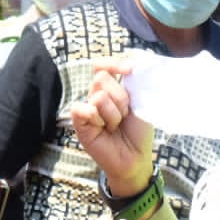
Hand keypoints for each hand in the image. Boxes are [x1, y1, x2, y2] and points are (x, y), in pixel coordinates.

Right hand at [69, 61, 154, 197]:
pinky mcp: (79, 122)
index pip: (104, 65)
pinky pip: (83, 109)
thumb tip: (133, 62)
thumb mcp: (141, 102)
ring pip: (98, 96)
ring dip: (113, 114)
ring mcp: (87, 108)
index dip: (114, 63)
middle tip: (124, 116)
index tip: (130, 70)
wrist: (135, 157)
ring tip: (115, 126)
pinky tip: (102, 129)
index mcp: (112, 87)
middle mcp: (97, 95)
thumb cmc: (138, 131)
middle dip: (120, 98)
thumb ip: (133, 83)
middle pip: (102, 78)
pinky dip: (97, 119)